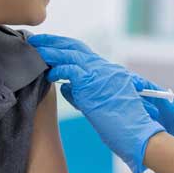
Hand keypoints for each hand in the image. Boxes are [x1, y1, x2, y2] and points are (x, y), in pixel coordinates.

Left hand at [29, 34, 163, 172]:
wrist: (139, 132)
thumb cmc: (124, 125)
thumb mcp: (104, 104)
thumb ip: (84, 94)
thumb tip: (65, 88)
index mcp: (110, 71)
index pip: (82, 53)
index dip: (65, 48)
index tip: (50, 46)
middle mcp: (105, 68)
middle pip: (75, 46)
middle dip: (54, 42)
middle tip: (37, 40)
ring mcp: (99, 74)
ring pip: (69, 54)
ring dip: (50, 50)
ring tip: (34, 48)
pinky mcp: (92, 84)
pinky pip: (69, 71)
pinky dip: (57, 70)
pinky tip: (48, 74)